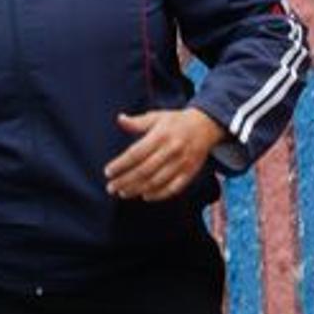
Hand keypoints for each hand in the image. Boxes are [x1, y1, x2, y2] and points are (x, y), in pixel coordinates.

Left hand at [105, 107, 224, 200]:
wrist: (206, 125)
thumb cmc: (176, 121)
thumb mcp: (156, 117)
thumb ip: (137, 122)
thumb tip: (120, 119)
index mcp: (160, 135)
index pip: (136, 153)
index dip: (121, 164)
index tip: (108, 172)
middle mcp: (171, 150)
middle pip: (144, 170)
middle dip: (125, 181)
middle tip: (110, 187)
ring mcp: (181, 163)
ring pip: (156, 181)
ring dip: (137, 189)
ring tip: (123, 192)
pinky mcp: (190, 172)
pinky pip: (173, 188)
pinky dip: (159, 194)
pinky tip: (145, 196)